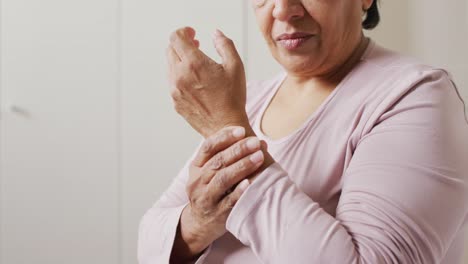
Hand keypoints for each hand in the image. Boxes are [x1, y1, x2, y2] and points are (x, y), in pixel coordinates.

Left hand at [167, 27, 247, 137]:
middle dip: (182, 44)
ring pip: (170, 65)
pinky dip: (180, 75)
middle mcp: (179, 76)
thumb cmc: (233, 99)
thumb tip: (215, 34)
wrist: (226, 128)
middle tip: (195, 45)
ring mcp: (174, 90)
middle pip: (170, 49)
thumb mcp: (236, 66)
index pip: (176, 38)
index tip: (193, 34)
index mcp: (193, 64)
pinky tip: (195, 80)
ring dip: (180, 59)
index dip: (184, 31)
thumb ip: (225, 44)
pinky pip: (172, 81)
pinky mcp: (175, 101)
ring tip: (196, 64)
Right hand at [179, 126, 265, 256]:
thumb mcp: (209, 172)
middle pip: (218, 162)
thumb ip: (227, 155)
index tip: (242, 130)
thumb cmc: (211, 190)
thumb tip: (259, 141)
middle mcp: (198, 182)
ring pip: (223, 179)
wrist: (200, 223)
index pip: (207, 147)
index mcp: (196, 167)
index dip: (224, 137)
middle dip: (238, 150)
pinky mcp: (218, 214)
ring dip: (242, 166)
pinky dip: (239, 191)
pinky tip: (250, 182)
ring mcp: (206, 198)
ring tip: (259, 156)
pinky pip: (229, 201)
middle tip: (255, 142)